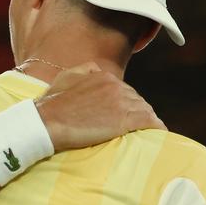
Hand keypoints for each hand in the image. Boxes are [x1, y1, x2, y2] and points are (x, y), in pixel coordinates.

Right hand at [34, 63, 165, 150]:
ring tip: (146, 132)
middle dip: (135, 112)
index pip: (124, 90)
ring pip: (145, 110)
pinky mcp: (125, 120)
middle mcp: (116, 86)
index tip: (120, 115)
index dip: (124, 103)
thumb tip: (96, 70)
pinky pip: (150, 122)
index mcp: (103, 76)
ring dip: (145, 121)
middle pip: (136, 100)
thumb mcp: (66, 77)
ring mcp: (121, 103)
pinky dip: (156, 128)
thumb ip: (84, 70)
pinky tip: (159, 134)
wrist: (46, 122)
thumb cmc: (52, 103)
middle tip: (131, 126)